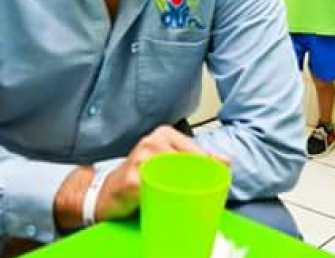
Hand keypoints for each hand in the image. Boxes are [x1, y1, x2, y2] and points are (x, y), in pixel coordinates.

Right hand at [94, 126, 228, 222]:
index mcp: (163, 134)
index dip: (208, 165)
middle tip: (205, 191)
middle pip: (185, 161)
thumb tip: (226, 161)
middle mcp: (150, 142)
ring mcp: (139, 159)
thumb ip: (196, 159)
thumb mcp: (169, 161)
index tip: (217, 176)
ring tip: (188, 195)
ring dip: (182, 187)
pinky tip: (168, 201)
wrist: (108, 191)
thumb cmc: (142, 174)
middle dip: (198, 177)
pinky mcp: (130, 180)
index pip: (194, 149)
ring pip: (171, 173)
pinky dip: (163, 196)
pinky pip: (153, 189)